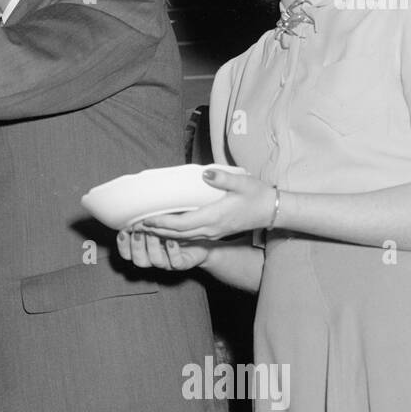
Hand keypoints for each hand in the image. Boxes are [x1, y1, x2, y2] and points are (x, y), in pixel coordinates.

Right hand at [117, 227, 211, 269]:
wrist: (201, 239)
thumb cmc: (176, 229)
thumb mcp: (158, 223)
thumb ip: (145, 220)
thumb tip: (131, 207)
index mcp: (145, 250)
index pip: (126, 255)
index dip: (123, 246)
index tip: (123, 232)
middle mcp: (154, 258)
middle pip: (139, 261)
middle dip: (137, 246)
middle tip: (139, 232)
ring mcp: (168, 262)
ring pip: (155, 261)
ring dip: (153, 247)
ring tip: (155, 233)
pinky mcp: (183, 263)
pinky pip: (175, 263)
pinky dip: (172, 252)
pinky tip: (172, 240)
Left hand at [139, 168, 275, 240]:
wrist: (272, 211)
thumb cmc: (258, 195)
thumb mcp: (242, 183)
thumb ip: (222, 179)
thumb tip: (204, 173)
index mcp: (214, 217)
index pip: (182, 224)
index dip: (162, 223)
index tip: (146, 219)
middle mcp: (211, 229)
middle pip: (178, 234)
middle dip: (157, 232)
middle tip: (137, 226)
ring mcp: (212, 233)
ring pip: (183, 238)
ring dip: (164, 234)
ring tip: (146, 228)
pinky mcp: (214, 232)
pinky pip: (191, 236)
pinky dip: (175, 234)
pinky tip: (165, 230)